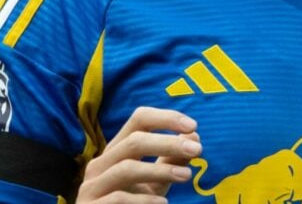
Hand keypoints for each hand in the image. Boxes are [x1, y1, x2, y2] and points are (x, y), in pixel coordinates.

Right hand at [76, 106, 201, 203]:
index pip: (139, 119)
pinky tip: (162, 203)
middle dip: (169, 143)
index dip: (166, 118)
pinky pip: (117, 198)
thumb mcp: (157, 181)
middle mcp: (100, 164)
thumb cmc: (135, 202)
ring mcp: (91, 187)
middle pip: (133, 141)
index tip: (193, 126)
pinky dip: (143, 200)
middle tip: (198, 151)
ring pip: (125, 169)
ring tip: (186, 176)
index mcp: (117, 150)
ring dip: (160, 170)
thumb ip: (173, 160)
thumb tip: (194, 138)